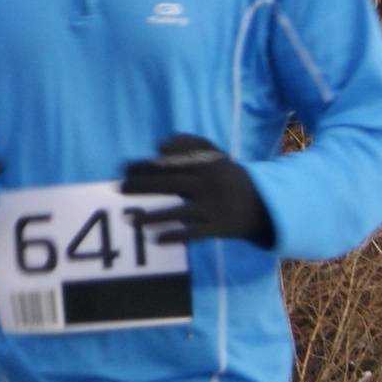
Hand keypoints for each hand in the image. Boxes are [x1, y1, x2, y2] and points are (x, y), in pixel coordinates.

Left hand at [121, 134, 273, 246]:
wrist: (262, 204)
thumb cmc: (227, 177)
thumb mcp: (215, 154)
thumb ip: (189, 143)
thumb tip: (159, 146)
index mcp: (207, 164)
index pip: (172, 162)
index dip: (147, 165)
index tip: (125, 168)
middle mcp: (209, 184)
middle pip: (170, 184)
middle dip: (142, 186)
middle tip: (119, 189)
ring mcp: (214, 207)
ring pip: (179, 212)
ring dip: (153, 217)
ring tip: (131, 221)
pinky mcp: (218, 228)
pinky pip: (193, 234)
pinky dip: (175, 236)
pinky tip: (155, 239)